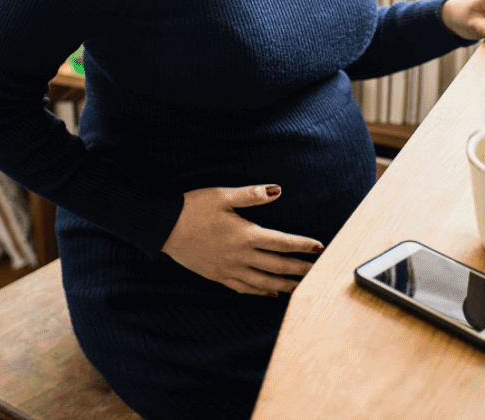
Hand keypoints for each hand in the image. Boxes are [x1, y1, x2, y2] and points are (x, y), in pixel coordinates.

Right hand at [161, 185, 324, 296]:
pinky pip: (243, 288)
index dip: (303, 246)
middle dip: (300, 269)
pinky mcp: (217, 276)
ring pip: (263, 282)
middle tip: (319, 271)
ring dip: (285, 285)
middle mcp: (240, 256)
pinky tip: (270, 294)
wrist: (163, 227)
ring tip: (301, 286)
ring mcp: (228, 269)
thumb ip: (251, 195)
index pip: (282, 243)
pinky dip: (260, 292)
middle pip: (278, 266)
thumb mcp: (223, 195)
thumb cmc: (193, 207)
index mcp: (245, 235)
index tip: (320, 247)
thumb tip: (277, 190)